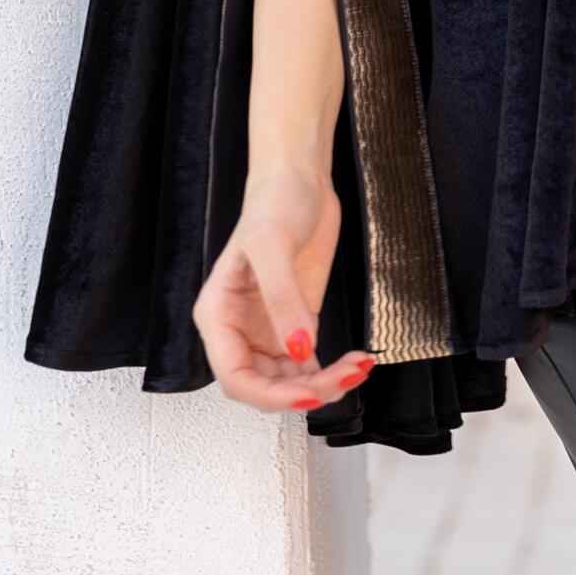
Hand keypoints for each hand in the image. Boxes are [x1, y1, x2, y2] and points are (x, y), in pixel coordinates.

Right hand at [192, 163, 377, 412]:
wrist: (300, 179)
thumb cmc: (274, 202)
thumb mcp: (272, 244)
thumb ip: (283, 299)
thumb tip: (299, 349)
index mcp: (218, 315)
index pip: (235, 376)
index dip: (269, 395)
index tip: (307, 394)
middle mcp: (239, 329)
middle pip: (265, 385)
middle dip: (304, 390)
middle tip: (344, 377)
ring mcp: (268, 328)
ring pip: (290, 380)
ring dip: (323, 384)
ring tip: (357, 367)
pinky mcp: (296, 322)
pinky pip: (309, 363)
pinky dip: (331, 371)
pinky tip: (356, 362)